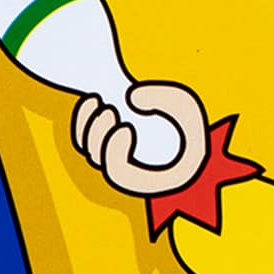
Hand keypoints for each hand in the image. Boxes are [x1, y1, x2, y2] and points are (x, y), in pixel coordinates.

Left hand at [72, 80, 208, 196]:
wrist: (189, 136)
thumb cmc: (189, 127)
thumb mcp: (188, 109)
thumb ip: (166, 100)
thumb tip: (129, 96)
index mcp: (148, 177)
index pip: (118, 173)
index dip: (114, 154)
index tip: (126, 128)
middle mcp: (126, 171)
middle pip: (98, 158)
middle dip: (98, 133)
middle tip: (110, 110)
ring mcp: (114, 157)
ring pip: (88, 147)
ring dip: (87, 124)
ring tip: (97, 101)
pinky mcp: (106, 143)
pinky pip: (86, 137)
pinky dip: (84, 119)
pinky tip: (92, 99)